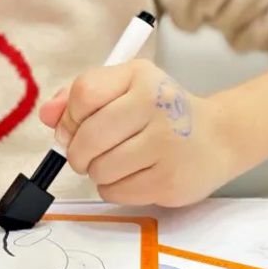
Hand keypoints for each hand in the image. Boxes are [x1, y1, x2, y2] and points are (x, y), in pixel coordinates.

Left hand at [40, 61, 240, 206]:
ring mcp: (167, 144)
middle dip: (78, 152)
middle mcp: (157, 106)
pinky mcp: (169, 180)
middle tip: (87, 154)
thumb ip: (79, 97)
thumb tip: (47, 115)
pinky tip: (131, 175)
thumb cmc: (160, 112)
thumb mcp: (124, 88)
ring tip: (116, 162)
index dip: (70, 117)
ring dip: (96, 171)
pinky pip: (115, 191)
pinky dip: (112, 188)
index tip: (75, 126)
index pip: (84, 95)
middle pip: (87, 137)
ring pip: (99, 169)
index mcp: (140, 77)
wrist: (220, 137)